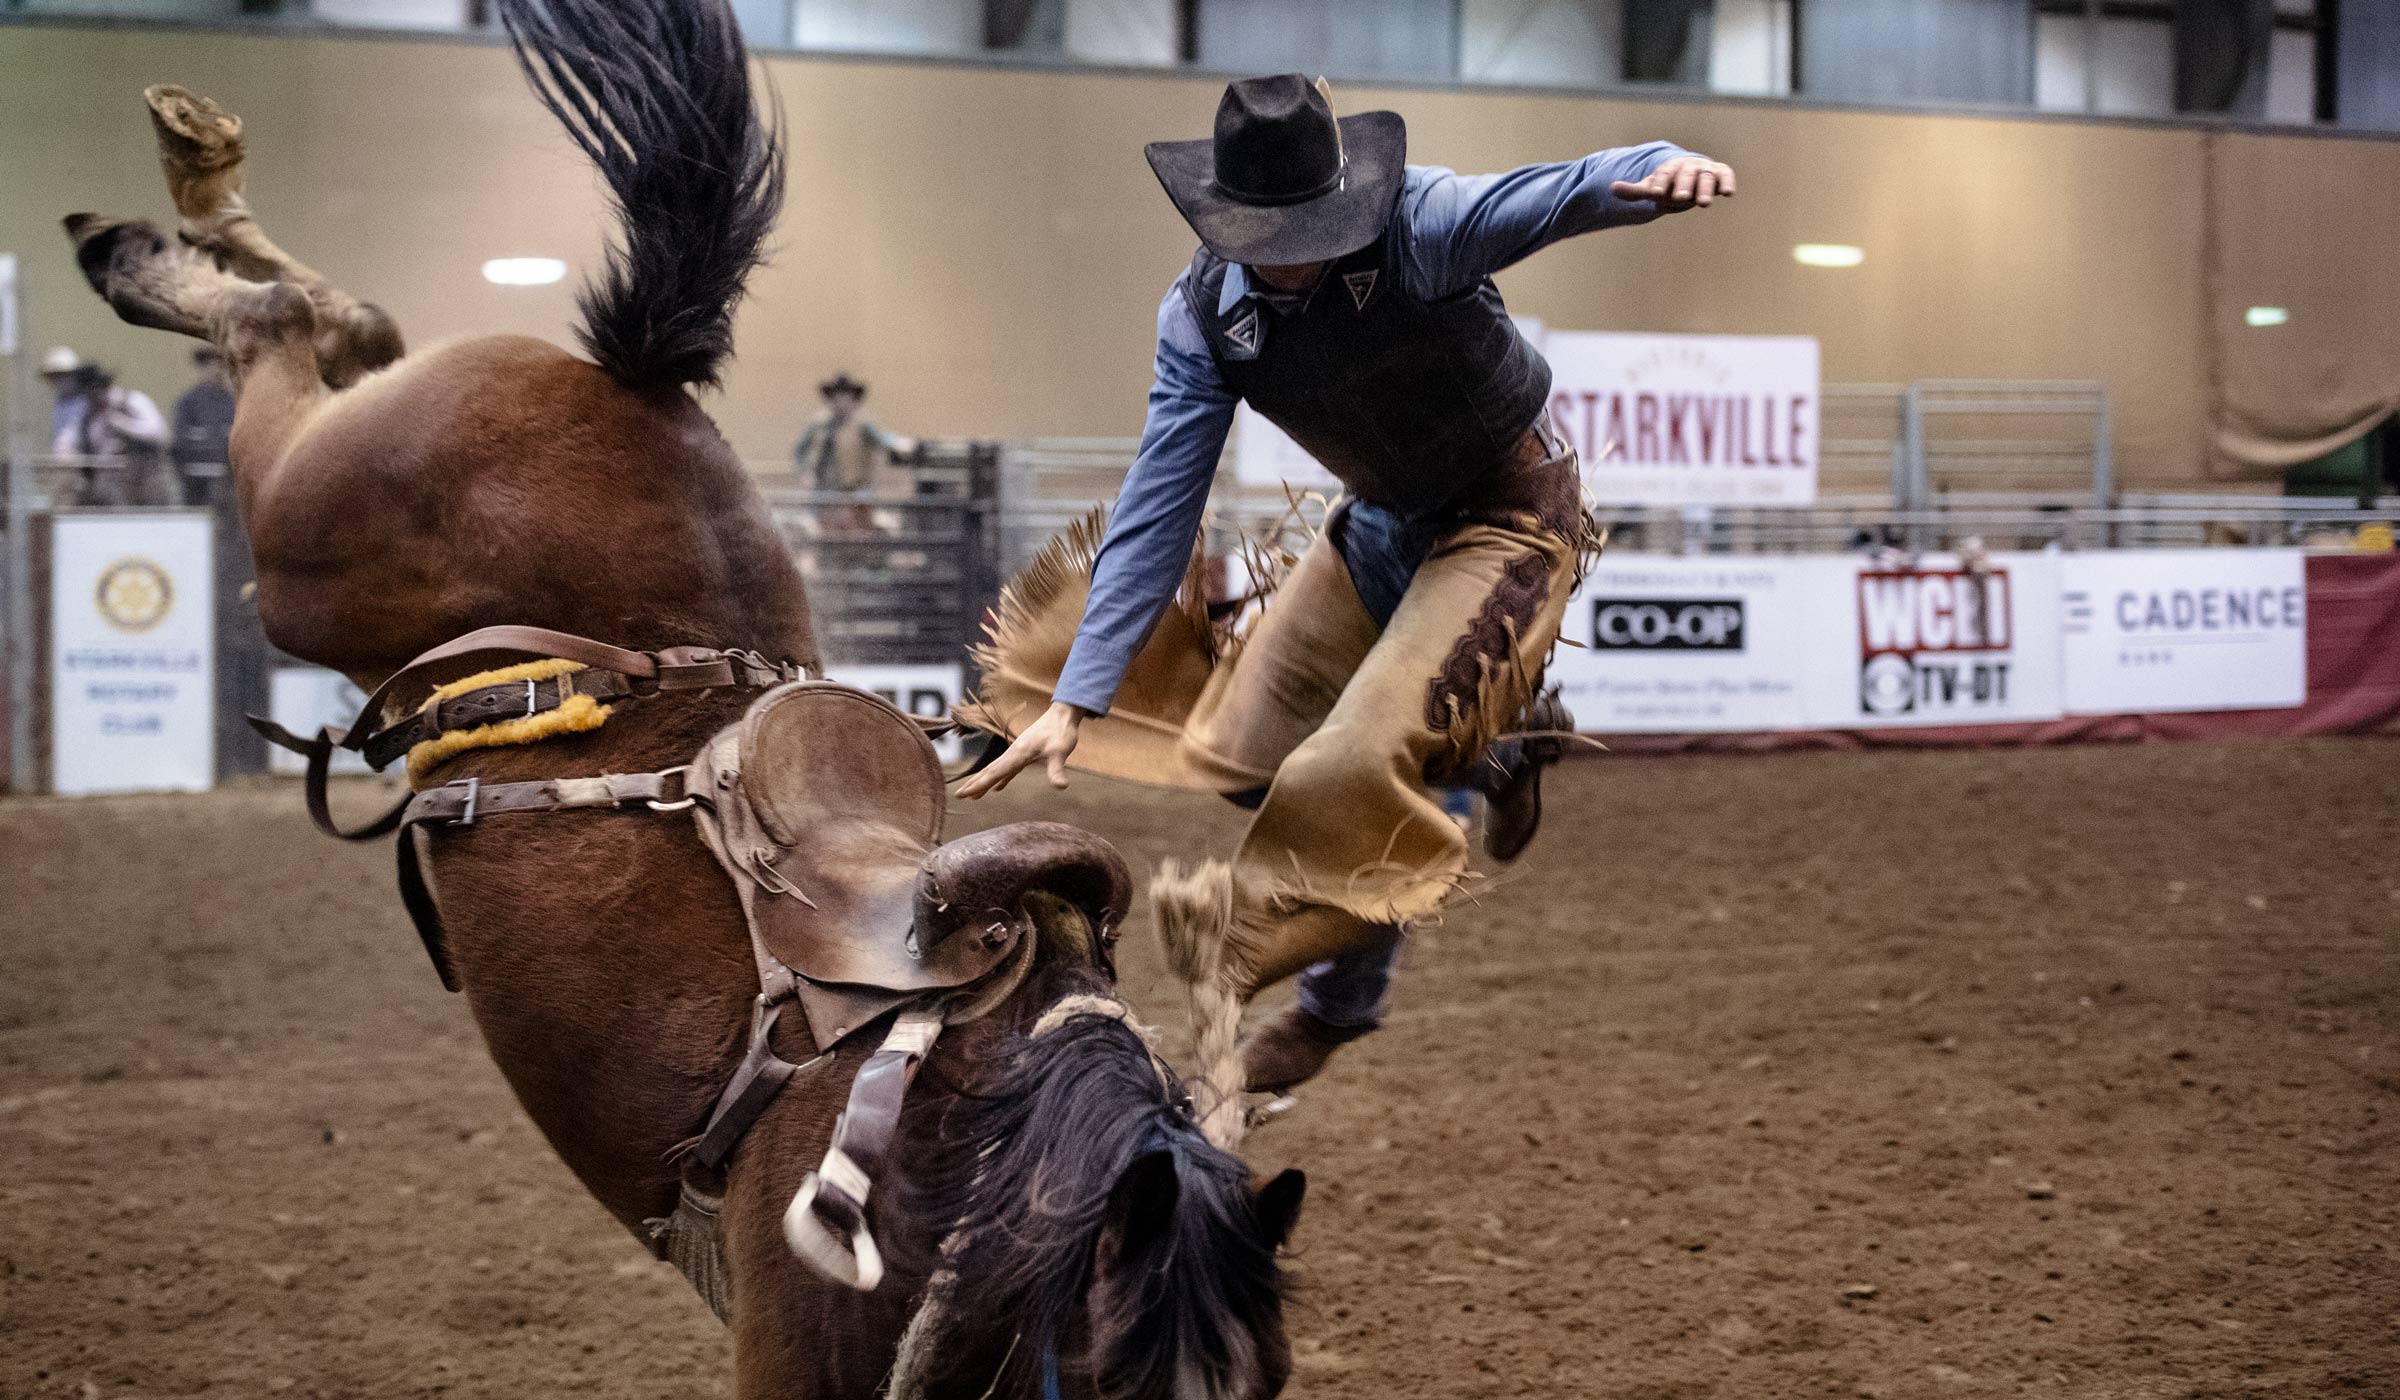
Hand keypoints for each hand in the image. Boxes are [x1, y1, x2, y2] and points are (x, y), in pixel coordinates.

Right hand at [955, 701, 1085, 798]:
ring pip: (996, 770)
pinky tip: (997, 788)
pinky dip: (1000, 779)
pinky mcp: (1024, 753)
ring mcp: (1017, 753)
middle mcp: (1013, 753)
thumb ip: (1057, 769)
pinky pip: (1007, 769)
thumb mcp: (1060, 751)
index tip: (965, 793)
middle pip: (990, 771)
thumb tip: (1062, 787)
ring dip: (984, 782)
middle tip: (958, 795)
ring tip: (972, 796)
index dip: (980, 784)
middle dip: (975, 783)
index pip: (996, 772)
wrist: (1062, 713)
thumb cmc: (1061, 731)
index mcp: (1018, 754)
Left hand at [1610, 156, 1735, 211]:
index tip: (1655, 193)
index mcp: (1670, 168)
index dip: (1660, 182)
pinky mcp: (1721, 174)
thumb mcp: (1652, 189)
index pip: (1664, 174)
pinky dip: (1728, 182)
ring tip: (1704, 204)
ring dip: (1706, 189)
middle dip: (1684, 185)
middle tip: (1680, 198)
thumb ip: (1634, 191)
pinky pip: (1726, 175)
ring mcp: (1705, 170)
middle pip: (1686, 174)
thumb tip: (1611, 188)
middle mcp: (1688, 167)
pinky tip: (1728, 193)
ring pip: (1706, 178)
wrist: (1691, 178)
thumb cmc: (1669, 185)